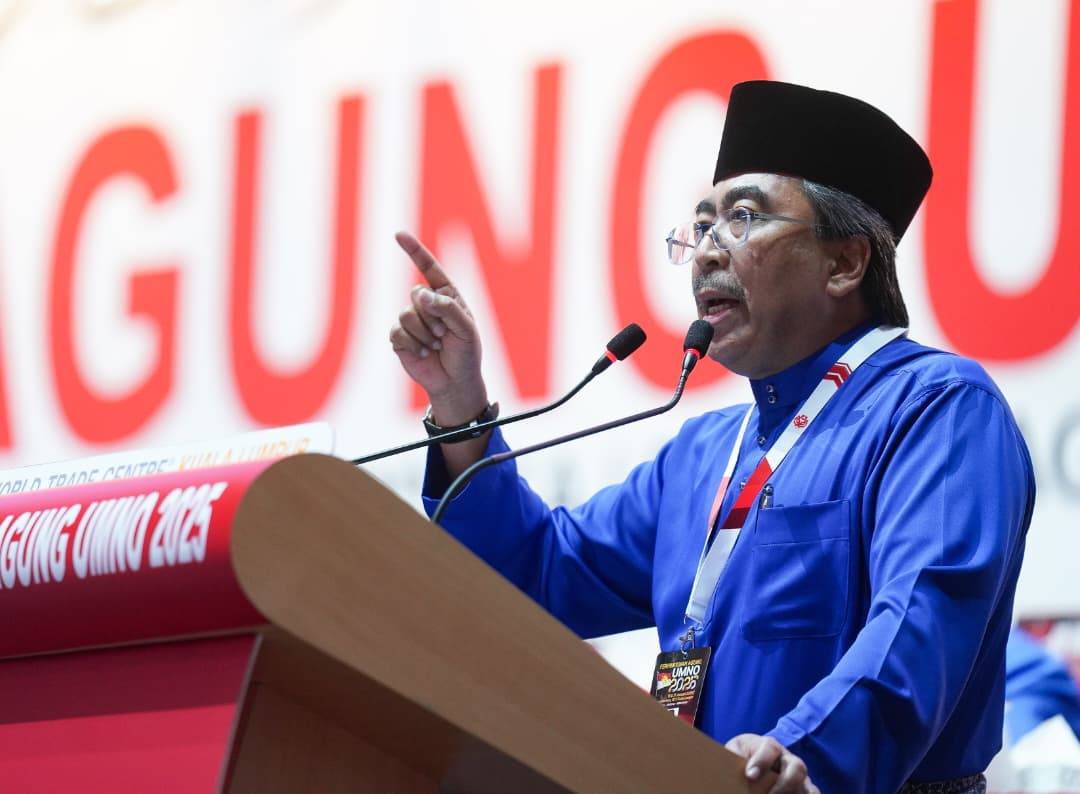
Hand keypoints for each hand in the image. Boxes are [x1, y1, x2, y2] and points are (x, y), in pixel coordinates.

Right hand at [389, 231, 487, 424]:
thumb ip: (446, 308)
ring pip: (406, 314)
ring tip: (437, 346)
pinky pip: (398, 332)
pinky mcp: (400, 337)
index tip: (398, 234)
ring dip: (425, 334)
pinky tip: (425, 354)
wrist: (454, 381)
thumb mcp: (466, 329)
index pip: (428, 268)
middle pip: (417, 295)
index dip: (413, 250)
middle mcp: (427, 304)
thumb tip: (420, 293)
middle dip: (433, 318)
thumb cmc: (466, 353)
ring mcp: (412, 320)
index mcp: (446, 295)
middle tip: (445, 336)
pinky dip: (414, 345)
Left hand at [725, 734, 819, 793]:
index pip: (770, 749)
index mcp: (769, 746)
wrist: (752, 761)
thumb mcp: (735, 752)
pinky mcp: (805, 790)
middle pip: (797, 768)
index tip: (750, 775)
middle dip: (784, 784)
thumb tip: (727, 768)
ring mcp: (799, 777)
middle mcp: (788, 759)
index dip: (761, 762)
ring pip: (807, 786)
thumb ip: (734, 756)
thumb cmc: (742, 756)